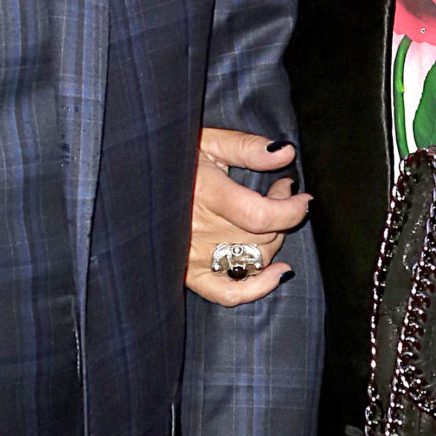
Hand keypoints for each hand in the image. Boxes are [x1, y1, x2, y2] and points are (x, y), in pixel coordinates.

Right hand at [186, 127, 310, 305]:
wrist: (133, 183)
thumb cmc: (173, 161)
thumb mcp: (208, 142)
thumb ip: (247, 148)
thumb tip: (285, 153)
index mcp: (205, 193)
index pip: (260, 214)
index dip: (291, 209)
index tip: (303, 197)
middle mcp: (199, 230)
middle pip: (262, 236)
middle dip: (282, 214)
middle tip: (279, 192)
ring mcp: (193, 256)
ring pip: (254, 259)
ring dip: (273, 239)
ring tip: (270, 216)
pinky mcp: (189, 274)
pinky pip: (230, 293)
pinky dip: (259, 287)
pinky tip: (279, 272)